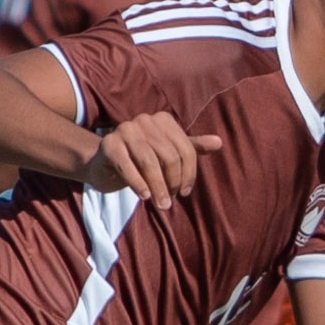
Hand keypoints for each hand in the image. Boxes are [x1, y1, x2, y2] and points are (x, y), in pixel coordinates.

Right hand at [86, 113, 223, 210]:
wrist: (105, 165)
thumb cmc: (141, 161)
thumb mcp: (168, 154)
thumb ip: (192, 147)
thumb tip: (219, 142)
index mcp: (163, 120)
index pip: (185, 149)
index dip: (188, 174)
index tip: (184, 192)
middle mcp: (145, 120)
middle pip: (169, 156)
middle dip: (172, 183)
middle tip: (169, 202)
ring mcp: (125, 129)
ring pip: (149, 162)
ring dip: (157, 187)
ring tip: (161, 204)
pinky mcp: (109, 144)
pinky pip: (127, 166)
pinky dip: (138, 183)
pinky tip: (144, 196)